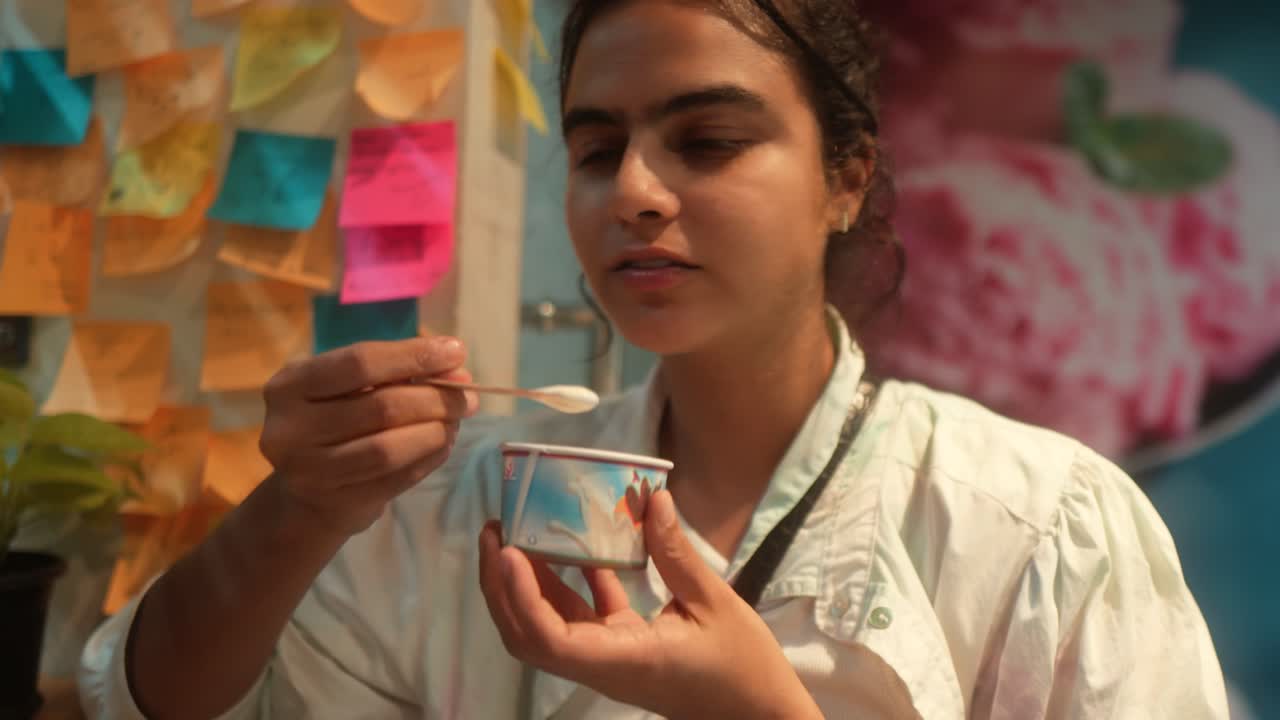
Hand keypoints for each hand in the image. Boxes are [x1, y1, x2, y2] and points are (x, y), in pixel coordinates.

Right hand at [259, 336, 477, 537]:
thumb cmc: (333, 421)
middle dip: (436, 398)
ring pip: (389, 448)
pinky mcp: (336, 503)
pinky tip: (443, 444)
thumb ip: (395, 373)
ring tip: (456, 421)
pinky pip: (396, 478)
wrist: (305, 494)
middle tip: (467, 396)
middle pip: (381, 406)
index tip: (456, 351)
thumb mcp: (348, 387)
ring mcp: (310, 471)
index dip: (413, 355)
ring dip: (436, 431)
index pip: (360, 362)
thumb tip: (457, 369)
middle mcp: (290, 428)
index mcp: (290, 385)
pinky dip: (429, 458)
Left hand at [478, 490, 822, 719]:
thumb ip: (676, 553)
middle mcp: (603, 664)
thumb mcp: (715, 603)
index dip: (521, 597)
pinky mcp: (621, 649)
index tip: (510, 550)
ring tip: (517, 533)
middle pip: (529, 635)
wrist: (759, 713)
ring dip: (525, 584)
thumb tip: (653, 497)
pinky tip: (574, 546)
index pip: (549, 639)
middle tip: (496, 531)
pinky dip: (568, 584)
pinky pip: (581, 618)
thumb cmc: (744, 667)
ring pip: (547, 627)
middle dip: (502, 586)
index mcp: (621, 659)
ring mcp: (608, 659)